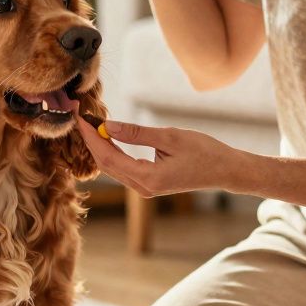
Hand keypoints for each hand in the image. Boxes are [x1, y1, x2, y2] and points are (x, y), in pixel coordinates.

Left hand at [75, 115, 240, 197]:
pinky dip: (112, 151)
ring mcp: (145, 188)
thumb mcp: (170, 137)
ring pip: (113, 167)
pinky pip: (123, 168)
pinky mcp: (149, 183)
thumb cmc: (204, 151)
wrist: (225, 170)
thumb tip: (108, 126)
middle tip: (80, 117)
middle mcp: (143, 188)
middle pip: (106, 164)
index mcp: (148, 178)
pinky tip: (106, 136)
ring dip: (100, 146)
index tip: (80, 118)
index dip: (91, 137)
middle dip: (91, 141)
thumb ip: (137, 133)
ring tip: (90, 124)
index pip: (108, 157)